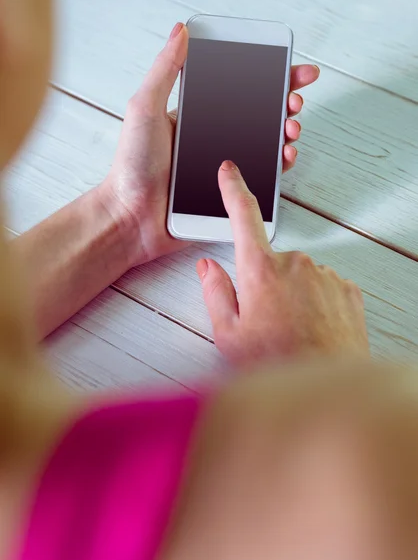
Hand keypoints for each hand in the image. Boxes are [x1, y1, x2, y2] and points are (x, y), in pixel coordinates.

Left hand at [101, 22, 319, 266]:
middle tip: (294, 100)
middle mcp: (212, 139)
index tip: (289, 67)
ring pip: (265, 145)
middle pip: (260, 115)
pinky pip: (261, 176)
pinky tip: (285, 156)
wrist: (133, 217)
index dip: (267, 77)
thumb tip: (180, 32)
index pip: (238, 90)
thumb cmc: (132, 167)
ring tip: (290, 129)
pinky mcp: (228, 191)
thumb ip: (164, 71)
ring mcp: (223, 166)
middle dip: (285, 103)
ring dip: (285, 133)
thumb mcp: (145, 109)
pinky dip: (278, 165)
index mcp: (196, 117)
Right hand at [196, 161, 368, 367]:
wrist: (328, 388)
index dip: (234, 189)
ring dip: (293, 295)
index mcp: (259, 270)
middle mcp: (294, 263)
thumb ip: (215, 293)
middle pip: (271, 261)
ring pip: (299, 276)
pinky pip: (324, 286)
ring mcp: (324, 274)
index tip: (230, 171)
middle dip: (266, 283)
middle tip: (267, 320)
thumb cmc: (276, 364)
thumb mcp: (229, 335)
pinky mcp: (346, 288)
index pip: (243, 216)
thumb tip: (208, 266)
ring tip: (293, 330)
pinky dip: (316, 302)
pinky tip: (313, 329)